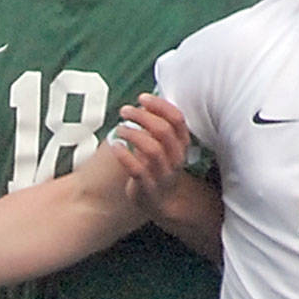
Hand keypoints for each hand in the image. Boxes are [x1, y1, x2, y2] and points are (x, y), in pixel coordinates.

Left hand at [111, 93, 189, 212]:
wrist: (160, 201)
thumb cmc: (158, 165)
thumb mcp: (165, 145)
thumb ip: (158, 124)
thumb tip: (144, 100)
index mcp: (182, 144)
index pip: (177, 119)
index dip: (160, 105)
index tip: (142, 98)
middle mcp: (176, 158)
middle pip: (163, 131)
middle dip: (142, 116)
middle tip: (125, 111)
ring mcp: (163, 174)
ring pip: (152, 149)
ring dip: (133, 134)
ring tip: (119, 128)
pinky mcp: (148, 187)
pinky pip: (137, 169)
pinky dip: (124, 155)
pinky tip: (115, 146)